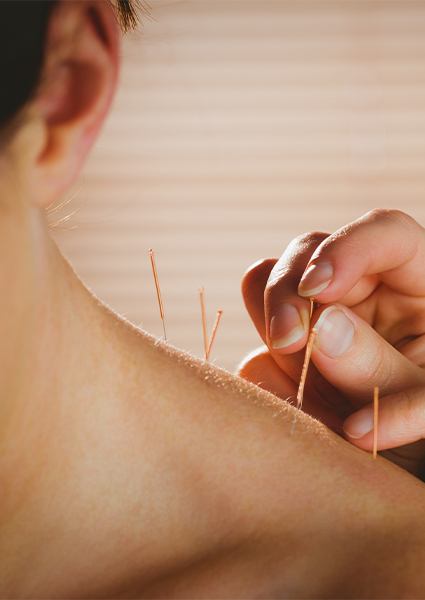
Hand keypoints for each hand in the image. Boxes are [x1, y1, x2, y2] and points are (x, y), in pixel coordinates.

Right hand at [239, 209, 424, 474]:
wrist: (408, 464)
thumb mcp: (424, 400)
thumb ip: (381, 369)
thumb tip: (322, 329)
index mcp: (418, 281)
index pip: (385, 233)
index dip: (347, 249)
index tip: (318, 289)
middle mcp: (365, 288)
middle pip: (310, 251)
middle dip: (289, 291)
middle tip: (288, 342)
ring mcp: (322, 313)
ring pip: (271, 281)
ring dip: (271, 319)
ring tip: (292, 364)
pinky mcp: (296, 343)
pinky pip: (261, 336)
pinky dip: (265, 360)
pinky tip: (288, 394)